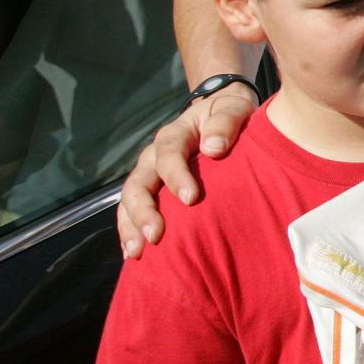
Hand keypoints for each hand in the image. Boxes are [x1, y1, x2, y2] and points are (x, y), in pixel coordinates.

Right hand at [117, 82, 258, 257]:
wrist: (220, 113)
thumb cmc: (230, 113)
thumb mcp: (234, 108)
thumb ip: (226, 122)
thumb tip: (213, 148)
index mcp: (176, 134)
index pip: (169, 154)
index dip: (176, 176)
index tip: (191, 198)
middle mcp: (154, 155)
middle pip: (138, 182)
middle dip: (143, 210)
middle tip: (155, 236)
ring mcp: (148, 174)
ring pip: (129, 200)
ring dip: (130, 226)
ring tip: (136, 252)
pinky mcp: (151, 190)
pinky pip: (131, 211)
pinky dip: (130, 231)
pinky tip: (133, 255)